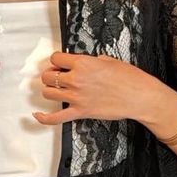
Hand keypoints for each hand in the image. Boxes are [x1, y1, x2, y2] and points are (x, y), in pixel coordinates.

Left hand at [32, 51, 156, 125]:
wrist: (140, 97)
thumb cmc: (129, 77)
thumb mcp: (109, 60)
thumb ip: (91, 61)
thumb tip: (84, 64)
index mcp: (83, 64)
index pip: (56, 58)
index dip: (57, 60)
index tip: (61, 63)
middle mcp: (76, 79)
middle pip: (48, 76)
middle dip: (50, 75)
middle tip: (57, 76)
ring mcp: (76, 97)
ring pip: (48, 93)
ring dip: (49, 90)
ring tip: (56, 90)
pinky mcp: (80, 112)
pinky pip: (55, 118)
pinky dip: (43, 118)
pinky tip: (37, 115)